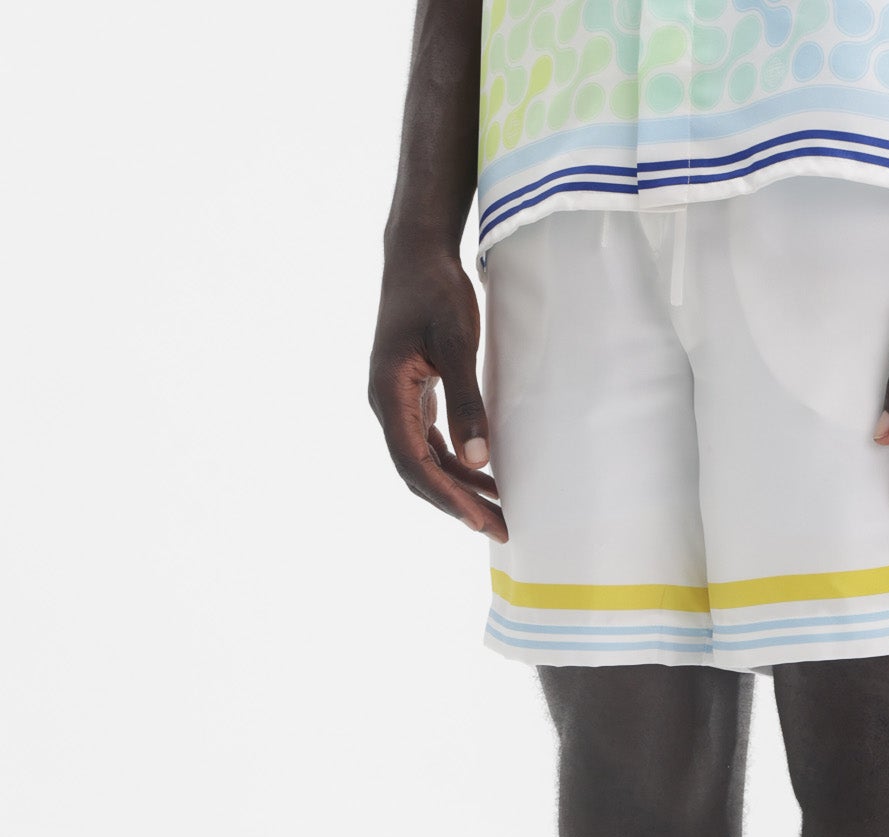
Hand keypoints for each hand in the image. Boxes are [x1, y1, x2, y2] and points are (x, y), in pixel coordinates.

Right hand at [369, 247, 507, 541]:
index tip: (480, 521)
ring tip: (499, 512)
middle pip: (418, 471)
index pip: (414, 463)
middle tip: (500, 529)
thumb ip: (466, 400)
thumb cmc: (434, 291)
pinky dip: (458, 463)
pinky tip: (486, 476)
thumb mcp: (457, 343)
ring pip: (426, 460)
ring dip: (460, 488)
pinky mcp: (412, 395)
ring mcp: (398, 402)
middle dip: (457, 504)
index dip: (447, 498)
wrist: (417, 253)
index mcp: (388, 395)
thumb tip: (478, 457)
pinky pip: (432, 442)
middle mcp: (386, 405)